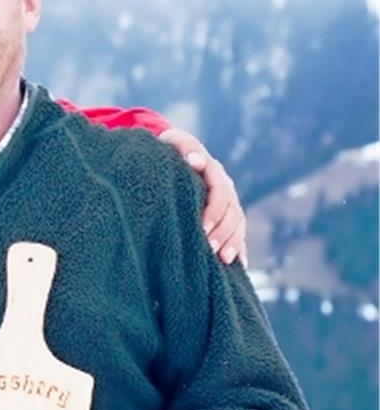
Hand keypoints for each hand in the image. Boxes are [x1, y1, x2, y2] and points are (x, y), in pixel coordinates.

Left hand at [157, 129, 246, 264]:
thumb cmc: (169, 150)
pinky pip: (238, 236)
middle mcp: (226, 188)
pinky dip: (240, 250)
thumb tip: (195, 161)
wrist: (174, 157)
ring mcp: (229, 203)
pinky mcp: (228, 218)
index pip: (220, 193)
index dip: (214, 211)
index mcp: (214, 172)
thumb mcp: (173, 143)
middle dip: (221, 232)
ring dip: (232, 243)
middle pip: (231, 213)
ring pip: (238, 225)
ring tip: (222, 260)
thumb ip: (183, 147)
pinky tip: (238, 266)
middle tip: (207, 248)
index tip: (202, 227)